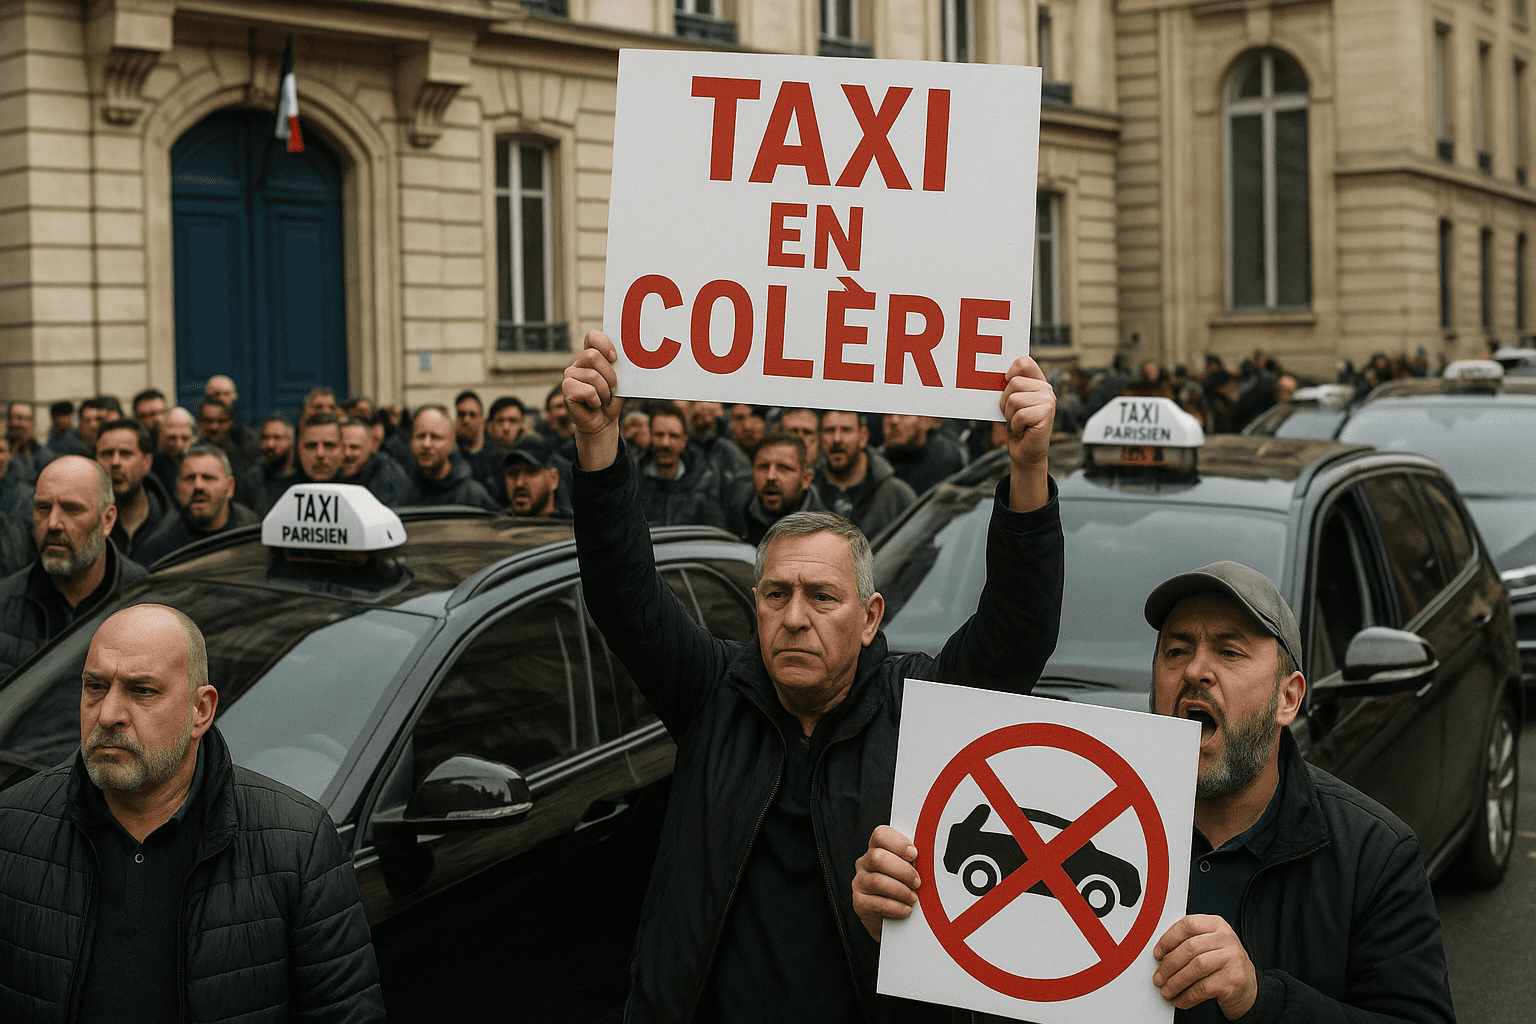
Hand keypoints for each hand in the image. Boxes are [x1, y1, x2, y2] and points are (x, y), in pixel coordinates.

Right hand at [562, 330, 622, 469]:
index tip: (615, 358)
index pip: (592, 336)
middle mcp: (578, 363)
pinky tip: (594, 404)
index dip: (604, 344)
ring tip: (603, 399)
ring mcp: (570, 375)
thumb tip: (631, 357)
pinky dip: (596, 401)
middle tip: (612, 387)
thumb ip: (620, 368)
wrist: (603, 422)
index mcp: (592, 356)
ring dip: (605, 392)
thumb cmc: (612, 399)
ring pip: (592, 375)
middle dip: (609, 375)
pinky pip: (587, 391)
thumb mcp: (621, 381)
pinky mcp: (566, 389)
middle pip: (592, 355)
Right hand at [852, 825, 921, 941]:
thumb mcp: (909, 870)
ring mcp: (860, 882)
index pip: (880, 835)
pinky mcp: (859, 903)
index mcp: (878, 848)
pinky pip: (876, 904)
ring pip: (877, 881)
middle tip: (917, 882)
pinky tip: (906, 910)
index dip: (898, 843)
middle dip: (902, 871)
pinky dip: (895, 908)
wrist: (891, 920)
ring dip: (901, 891)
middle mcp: (865, 863)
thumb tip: (931, 859)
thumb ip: (914, 861)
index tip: (914, 854)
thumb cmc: (904, 888)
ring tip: (913, 898)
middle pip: (877, 858)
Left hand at [999, 355, 1053, 511]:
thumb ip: (1008, 388)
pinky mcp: (1047, 414)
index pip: (1024, 361)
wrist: (1025, 452)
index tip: (1006, 382)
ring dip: (1010, 416)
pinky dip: (1015, 426)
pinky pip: (1019, 414)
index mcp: (1037, 382)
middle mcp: (1046, 389)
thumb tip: (993, 375)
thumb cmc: (1016, 426)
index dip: (1011, 371)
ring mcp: (1049, 400)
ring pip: (1014, 399)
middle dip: (1005, 402)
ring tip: (1018, 424)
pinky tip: (1023, 431)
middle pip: (1014, 382)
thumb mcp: (1009, 404)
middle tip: (1013, 416)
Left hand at [1152, 914, 1257, 1019]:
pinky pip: (1204, 988)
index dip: (1168, 939)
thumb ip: (1189, 942)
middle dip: (1169, 965)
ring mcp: (1233, 958)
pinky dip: (1188, 996)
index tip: (1157, 953)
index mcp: (1217, 925)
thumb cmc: (1222, 964)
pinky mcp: (1234, 979)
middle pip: (1189, 947)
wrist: (1248, 988)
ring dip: (1176, 982)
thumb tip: (1160, 954)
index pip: (1188, 925)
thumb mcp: (1209, 945)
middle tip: (1159, 977)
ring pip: (1196, 967)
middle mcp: (1227, 938)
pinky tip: (1181, 1000)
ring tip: (1167, 990)